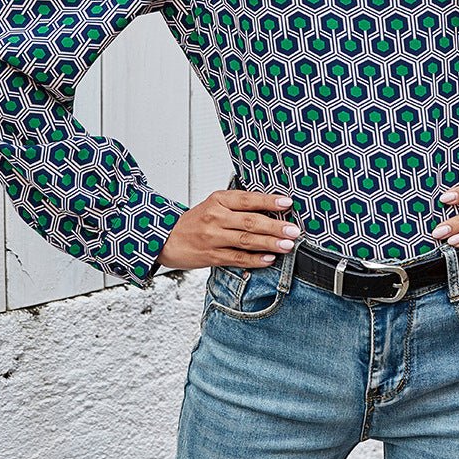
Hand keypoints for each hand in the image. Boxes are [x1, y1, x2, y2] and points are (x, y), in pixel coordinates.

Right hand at [158, 187, 300, 271]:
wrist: (165, 238)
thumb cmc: (195, 221)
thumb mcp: (214, 205)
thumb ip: (239, 206)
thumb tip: (271, 209)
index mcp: (218, 200)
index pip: (248, 199)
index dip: (269, 201)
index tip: (288, 202)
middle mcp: (215, 217)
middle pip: (250, 221)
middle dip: (275, 226)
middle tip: (294, 230)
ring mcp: (213, 237)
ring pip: (246, 240)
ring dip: (269, 243)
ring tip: (287, 245)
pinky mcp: (211, 256)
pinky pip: (237, 258)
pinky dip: (255, 260)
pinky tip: (269, 259)